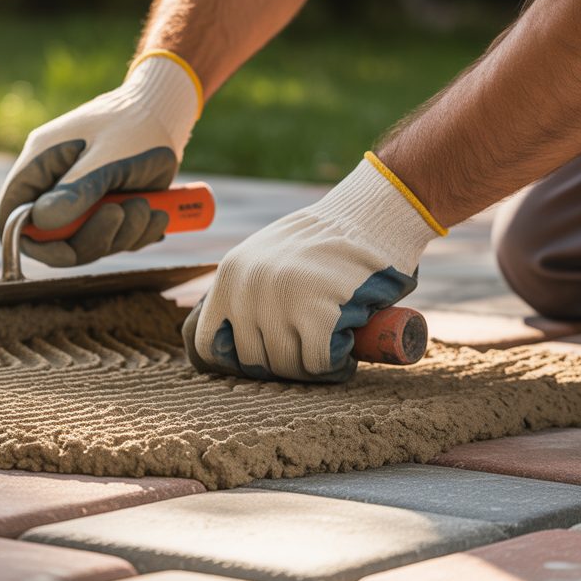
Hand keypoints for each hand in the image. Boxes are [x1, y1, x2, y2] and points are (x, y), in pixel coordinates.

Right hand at [0, 53, 200, 266]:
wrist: (167, 112)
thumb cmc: (135, 124)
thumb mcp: (107, 157)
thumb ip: (75, 190)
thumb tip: (41, 223)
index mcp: (41, 162)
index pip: (12, 213)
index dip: (32, 240)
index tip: (67, 250)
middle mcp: (55, 184)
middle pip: (53, 237)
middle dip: (93, 237)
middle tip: (123, 214)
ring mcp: (81, 199)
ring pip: (88, 242)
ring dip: (123, 234)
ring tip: (147, 206)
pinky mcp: (106, 209)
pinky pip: (114, 239)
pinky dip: (138, 234)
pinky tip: (158, 214)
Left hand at [183, 153, 445, 381]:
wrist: (372, 213)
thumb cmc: (326, 243)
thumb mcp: (268, 257)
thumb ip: (246, 289)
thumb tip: (227, 344)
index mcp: (230, 276)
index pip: (207, 343)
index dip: (234, 360)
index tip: (264, 359)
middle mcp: (248, 289)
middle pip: (252, 361)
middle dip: (284, 363)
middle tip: (311, 348)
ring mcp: (282, 301)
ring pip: (287, 366)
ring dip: (311, 366)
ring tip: (332, 344)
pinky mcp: (320, 313)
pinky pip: (319, 364)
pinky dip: (336, 367)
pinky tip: (347, 355)